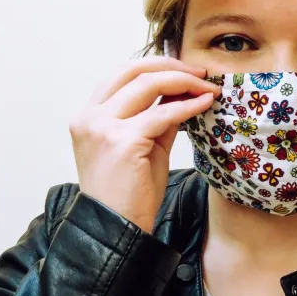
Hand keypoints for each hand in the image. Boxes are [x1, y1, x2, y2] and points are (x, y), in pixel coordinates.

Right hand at [68, 57, 220, 232]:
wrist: (118, 230)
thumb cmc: (129, 192)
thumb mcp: (143, 145)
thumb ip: (157, 116)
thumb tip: (184, 90)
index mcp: (88, 115)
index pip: (123, 73)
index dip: (157, 65)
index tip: (186, 70)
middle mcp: (89, 117)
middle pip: (134, 70)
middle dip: (172, 66)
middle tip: (201, 73)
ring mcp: (102, 127)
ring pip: (149, 84)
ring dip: (185, 81)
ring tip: (207, 87)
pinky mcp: (122, 140)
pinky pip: (164, 113)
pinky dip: (188, 105)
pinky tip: (205, 103)